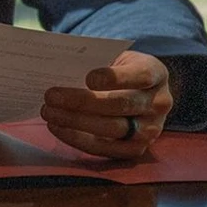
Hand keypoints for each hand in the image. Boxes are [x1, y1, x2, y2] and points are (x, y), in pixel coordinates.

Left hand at [43, 51, 171, 160]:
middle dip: (82, 102)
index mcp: (156, 73)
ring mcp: (150, 128)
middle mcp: (159, 103)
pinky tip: (56, 127)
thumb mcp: (114, 58)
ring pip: (113, 128)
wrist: (137, 93)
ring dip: (75, 121)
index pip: (141, 75)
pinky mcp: (135, 148)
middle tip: (51, 96)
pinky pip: (105, 148)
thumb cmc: (118, 71)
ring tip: (48, 112)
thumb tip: (57, 66)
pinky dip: (77, 138)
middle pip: (122, 104)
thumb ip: (94, 61)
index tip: (88, 78)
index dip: (116, 78)